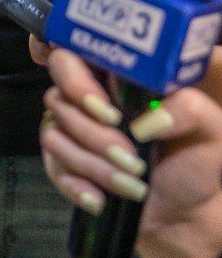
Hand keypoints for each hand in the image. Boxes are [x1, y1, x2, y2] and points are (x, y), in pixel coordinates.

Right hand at [39, 47, 221, 257]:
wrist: (181, 211)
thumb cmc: (195, 162)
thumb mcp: (211, 131)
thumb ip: (190, 108)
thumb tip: (145, 120)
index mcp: (120, 76)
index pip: (75, 46)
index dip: (58, 52)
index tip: (91, 95)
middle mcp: (88, 96)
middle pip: (58, 92)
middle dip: (88, 124)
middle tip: (125, 148)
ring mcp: (70, 128)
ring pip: (54, 132)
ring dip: (93, 163)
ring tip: (132, 183)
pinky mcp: (61, 161)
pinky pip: (52, 166)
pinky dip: (78, 185)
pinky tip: (102, 199)